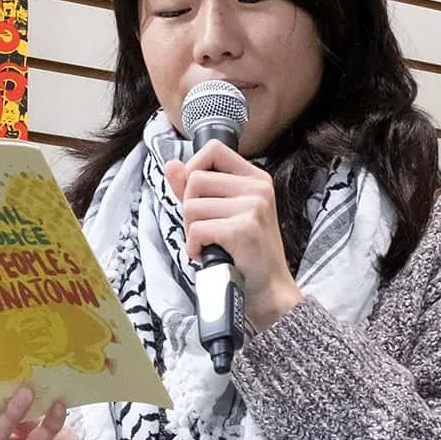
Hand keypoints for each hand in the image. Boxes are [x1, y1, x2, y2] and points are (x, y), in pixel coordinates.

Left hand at [165, 142, 303, 331]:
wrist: (268, 290)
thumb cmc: (246, 254)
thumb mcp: (224, 213)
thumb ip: (196, 188)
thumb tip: (172, 165)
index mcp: (255, 178)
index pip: (213, 149)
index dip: (194, 168)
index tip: (196, 195)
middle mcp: (257, 188)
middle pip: (195, 180)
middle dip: (190, 209)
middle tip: (207, 230)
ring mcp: (252, 207)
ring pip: (191, 207)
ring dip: (192, 231)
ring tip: (212, 244)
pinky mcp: (243, 229)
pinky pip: (196, 230)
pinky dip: (194, 248)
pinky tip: (209, 255)